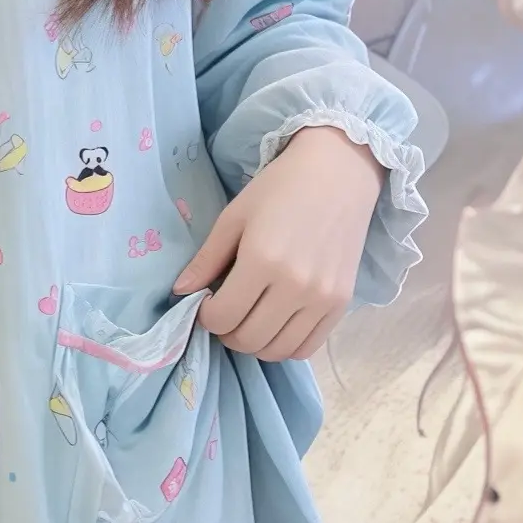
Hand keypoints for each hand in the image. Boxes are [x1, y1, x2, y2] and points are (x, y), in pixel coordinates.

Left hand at [174, 125, 383, 358]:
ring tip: (249, 319)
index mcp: (263, 260)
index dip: (206, 317)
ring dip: (254, 343)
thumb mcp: (234, 217)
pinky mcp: (342, 303)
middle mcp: (295, 286)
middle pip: (248, 339)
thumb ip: (206, 259)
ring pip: (277, 350)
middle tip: (226, 312)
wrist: (339, 172)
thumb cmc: (280, 188)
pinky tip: (276, 324)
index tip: (207, 302)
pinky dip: (285, 345)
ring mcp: (322, 298)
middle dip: (227, 332)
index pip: (223, 317)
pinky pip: (307, 348)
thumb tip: (180, 292)